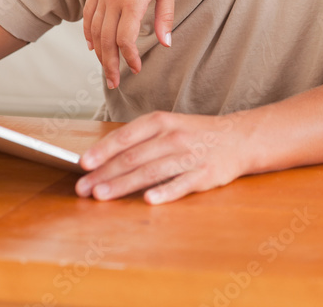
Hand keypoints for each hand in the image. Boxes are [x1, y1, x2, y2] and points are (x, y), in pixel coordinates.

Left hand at [75, 111, 245, 203]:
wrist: (239, 138)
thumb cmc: (196, 134)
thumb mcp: (169, 126)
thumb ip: (141, 140)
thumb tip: (104, 158)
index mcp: (162, 122)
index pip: (127, 136)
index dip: (103, 150)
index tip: (83, 164)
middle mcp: (174, 136)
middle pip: (134, 156)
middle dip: (105, 173)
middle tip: (83, 188)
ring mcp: (190, 155)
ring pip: (151, 171)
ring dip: (124, 184)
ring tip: (102, 196)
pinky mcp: (205, 174)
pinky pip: (182, 184)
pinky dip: (165, 192)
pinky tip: (149, 200)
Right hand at [83, 0, 177, 88]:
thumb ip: (165, 15)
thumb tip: (166, 44)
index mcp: (132, 0)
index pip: (125, 40)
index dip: (129, 58)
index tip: (136, 69)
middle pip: (106, 40)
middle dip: (110, 64)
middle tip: (114, 83)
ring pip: (95, 30)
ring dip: (98, 53)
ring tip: (105, 69)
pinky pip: (88, 14)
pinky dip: (88, 32)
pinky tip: (92, 44)